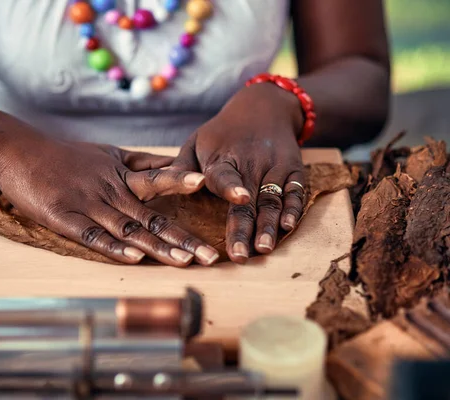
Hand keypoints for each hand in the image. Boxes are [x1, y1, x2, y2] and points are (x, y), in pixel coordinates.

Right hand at [0, 135, 219, 266]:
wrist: (18, 151)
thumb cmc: (66, 155)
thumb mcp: (109, 153)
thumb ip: (142, 162)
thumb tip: (176, 162)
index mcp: (121, 175)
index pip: (158, 183)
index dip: (182, 184)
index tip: (209, 186)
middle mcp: (110, 191)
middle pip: (152, 216)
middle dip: (183, 238)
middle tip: (211, 256)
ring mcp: (88, 206)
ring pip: (129, 229)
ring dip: (158, 246)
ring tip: (186, 262)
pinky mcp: (65, 219)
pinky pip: (94, 237)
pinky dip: (114, 247)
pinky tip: (135, 257)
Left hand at [172, 83, 305, 262]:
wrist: (263, 107)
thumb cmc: (221, 133)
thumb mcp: (196, 143)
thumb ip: (181, 168)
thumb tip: (159, 188)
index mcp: (222, 158)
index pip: (224, 175)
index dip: (231, 187)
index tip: (238, 198)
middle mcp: (251, 163)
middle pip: (248, 200)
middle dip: (245, 228)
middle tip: (241, 255)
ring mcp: (274, 166)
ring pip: (272, 200)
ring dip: (269, 226)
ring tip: (264, 249)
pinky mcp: (293, 170)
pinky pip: (295, 192)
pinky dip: (293, 209)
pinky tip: (288, 226)